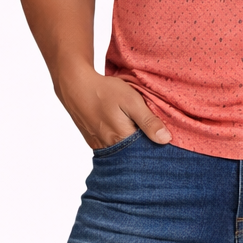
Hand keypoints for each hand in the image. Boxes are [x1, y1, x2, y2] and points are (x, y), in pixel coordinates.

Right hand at [54, 63, 171, 148]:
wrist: (76, 86)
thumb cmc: (105, 91)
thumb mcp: (131, 101)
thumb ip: (148, 121)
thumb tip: (165, 140)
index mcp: (121, 138)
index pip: (145, 153)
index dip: (156, 148)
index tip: (166, 143)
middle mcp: (109, 147)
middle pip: (133, 155)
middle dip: (145, 149)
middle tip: (153, 137)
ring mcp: (99, 145)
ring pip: (122, 152)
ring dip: (132, 146)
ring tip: (139, 133)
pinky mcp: (93, 141)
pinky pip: (111, 148)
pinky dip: (120, 144)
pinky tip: (125, 132)